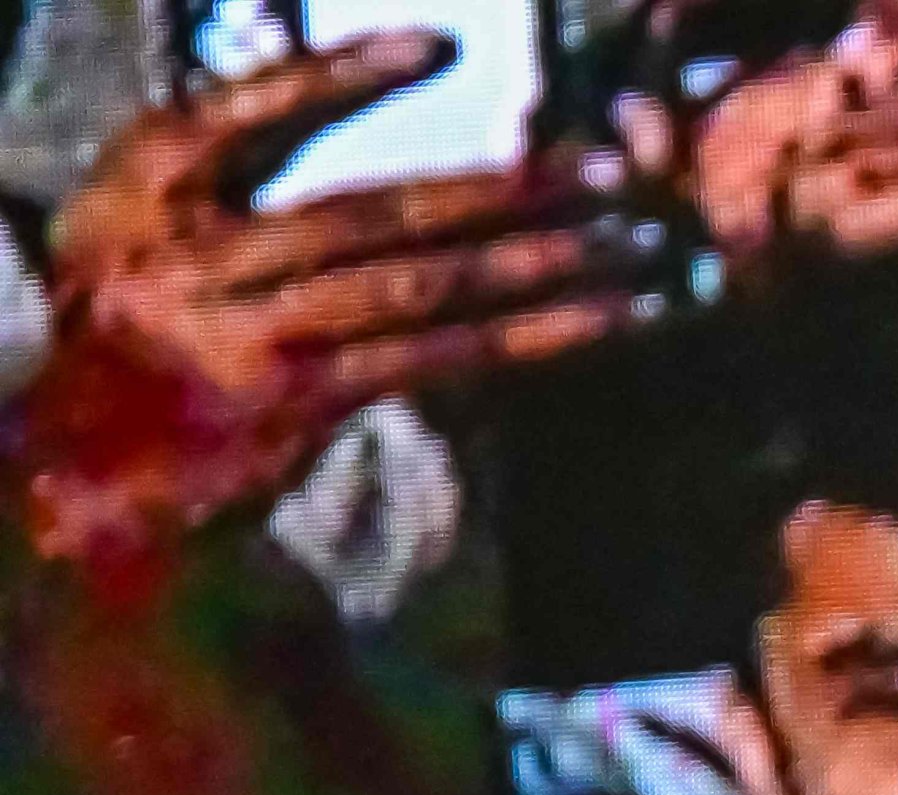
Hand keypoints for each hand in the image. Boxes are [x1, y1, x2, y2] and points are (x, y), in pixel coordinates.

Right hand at [17, 37, 674, 563]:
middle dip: (506, 190)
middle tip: (611, 173)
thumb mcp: (145, 233)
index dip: (346, 73)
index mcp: (146, 181)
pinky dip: (530, 336)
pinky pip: (435, 359)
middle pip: (376, 209)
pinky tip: (602, 322)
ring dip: (543, 266)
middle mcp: (190, 250)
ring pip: (420, 286)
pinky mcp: (296, 403)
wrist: (87, 469)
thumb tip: (379, 156)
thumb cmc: (144, 335)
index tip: (442, 47)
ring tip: (636, 250)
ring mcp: (244, 331)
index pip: (253, 106)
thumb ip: (240, 183)